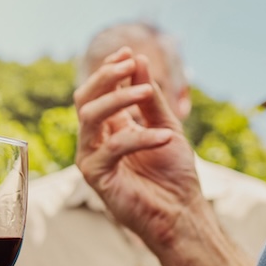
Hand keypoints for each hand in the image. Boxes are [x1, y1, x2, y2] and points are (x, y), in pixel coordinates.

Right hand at [75, 47, 205, 248]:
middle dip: (106, 77)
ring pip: (90, 117)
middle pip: (85, 99)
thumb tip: (139, 61)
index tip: (129, 53)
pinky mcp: (96, 176)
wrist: (180, 211)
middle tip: (130, 64)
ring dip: (118, 99)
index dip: (110, 70)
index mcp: (110, 128)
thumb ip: (151, 98)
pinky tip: (163, 138)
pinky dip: (139, 138)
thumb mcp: (167, 126)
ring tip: (146, 92)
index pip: (98, 91)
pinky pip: (112, 147)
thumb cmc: (173, 174)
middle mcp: (96, 141)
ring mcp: (92, 158)